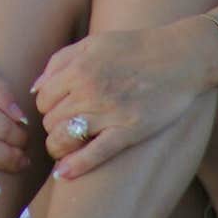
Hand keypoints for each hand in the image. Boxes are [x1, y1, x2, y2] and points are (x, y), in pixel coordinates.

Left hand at [31, 24, 199, 180]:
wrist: (180, 57)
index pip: (43, 98)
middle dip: (53, 126)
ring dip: (58, 147)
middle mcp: (89, 89)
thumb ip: (61, 60)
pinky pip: (94, 154)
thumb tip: (36, 86)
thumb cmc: (135, 48)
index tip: (57, 110)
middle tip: (63, 128)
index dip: (46, 107)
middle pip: (50, 120)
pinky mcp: (129, 131)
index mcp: (79, 67)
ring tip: (65, 147)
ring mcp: (109, 112)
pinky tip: (64, 174)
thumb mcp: (94, 43)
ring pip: (63, 139)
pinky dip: (75, 166)